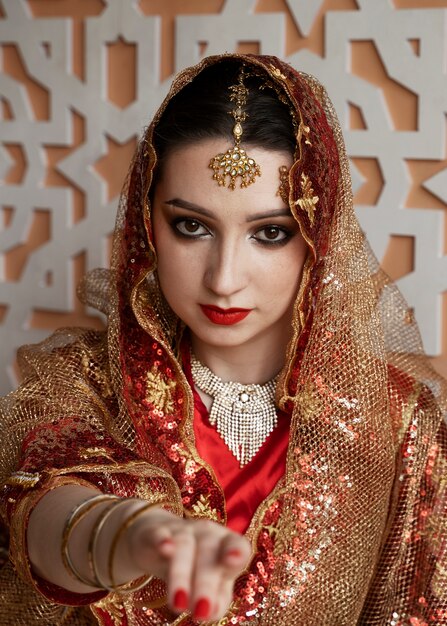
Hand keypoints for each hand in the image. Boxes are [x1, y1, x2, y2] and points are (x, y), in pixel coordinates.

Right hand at [126, 507, 251, 621]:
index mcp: (226, 544)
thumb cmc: (195, 567)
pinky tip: (164, 549)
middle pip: (208, 554)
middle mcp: (207, 533)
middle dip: (205, 584)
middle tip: (201, 612)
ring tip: (178, 604)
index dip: (237, 552)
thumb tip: (214, 611)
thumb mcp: (212, 582)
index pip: (237, 544)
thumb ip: (219, 597)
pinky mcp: (155, 532)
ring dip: (181, 575)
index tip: (232, 561)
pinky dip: (162, 540)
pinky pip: (159, 534)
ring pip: (183, 548)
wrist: (159, 541)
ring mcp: (181, 531)